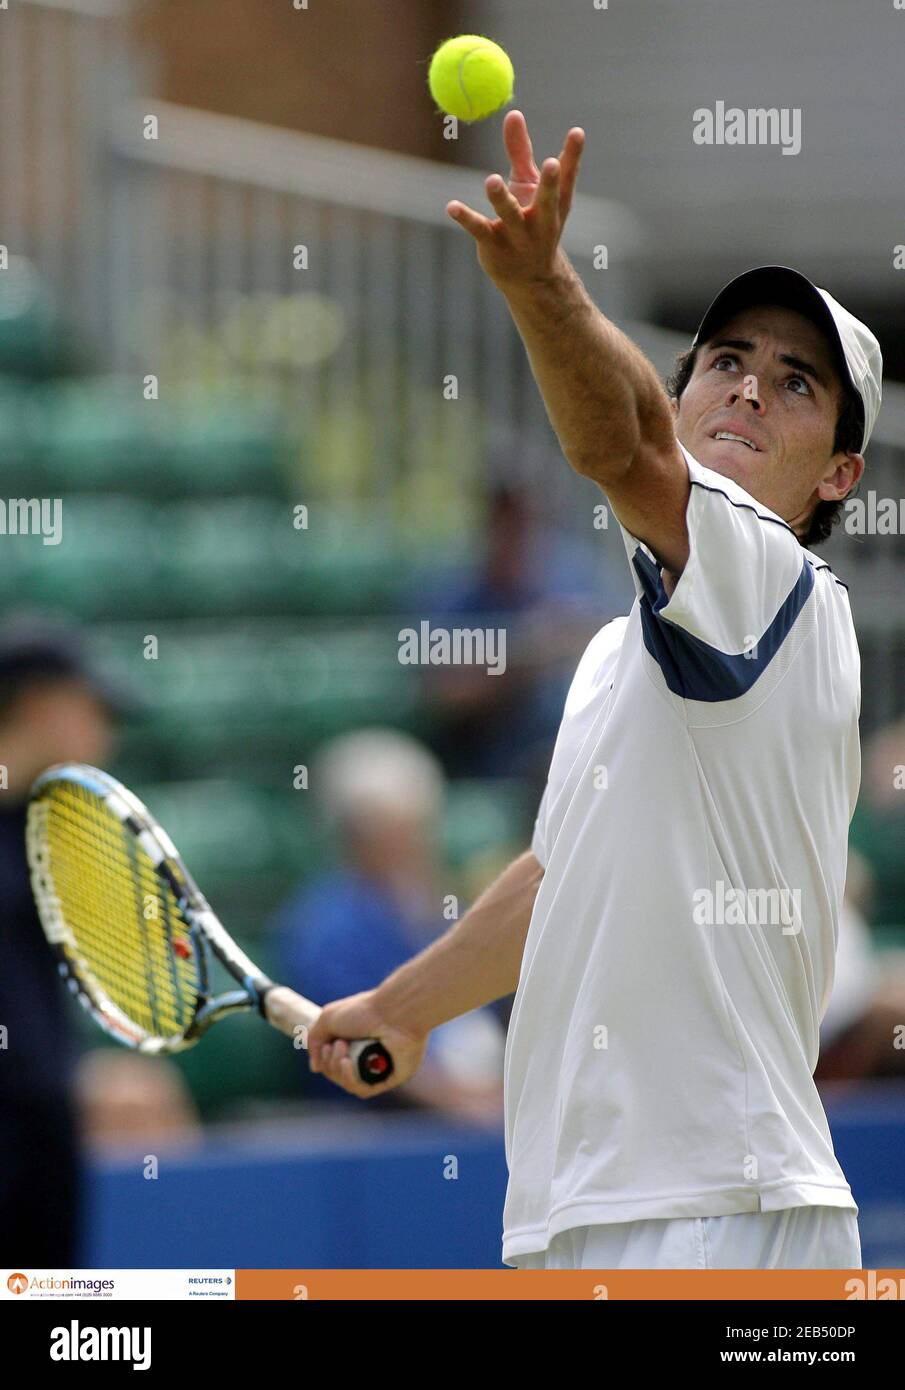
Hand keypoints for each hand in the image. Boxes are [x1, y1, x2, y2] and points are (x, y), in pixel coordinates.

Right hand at [307, 989, 428, 1099]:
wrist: (395, 1012)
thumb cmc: (365, 1011)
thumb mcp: (328, 1018)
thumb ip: (314, 1039)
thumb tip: (316, 1067)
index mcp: (355, 1040)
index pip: (332, 1060)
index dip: (323, 1058)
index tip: (325, 1045)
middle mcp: (367, 1054)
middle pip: (337, 1073)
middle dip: (330, 1062)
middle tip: (338, 1044)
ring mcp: (379, 1067)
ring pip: (348, 1082)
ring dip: (337, 1069)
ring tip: (343, 1049)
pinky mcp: (390, 1077)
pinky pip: (363, 1089)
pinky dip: (350, 1079)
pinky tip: (347, 1064)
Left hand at [447, 109, 584, 288]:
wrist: (529, 279)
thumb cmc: (532, 222)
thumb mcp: (529, 186)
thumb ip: (520, 151)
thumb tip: (513, 112)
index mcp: (556, 205)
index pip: (567, 178)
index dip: (573, 156)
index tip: (577, 132)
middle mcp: (542, 222)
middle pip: (547, 201)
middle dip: (549, 184)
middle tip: (550, 163)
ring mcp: (519, 237)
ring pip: (510, 216)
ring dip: (502, 199)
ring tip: (492, 181)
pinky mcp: (495, 247)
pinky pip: (479, 230)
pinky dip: (465, 218)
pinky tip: (451, 207)